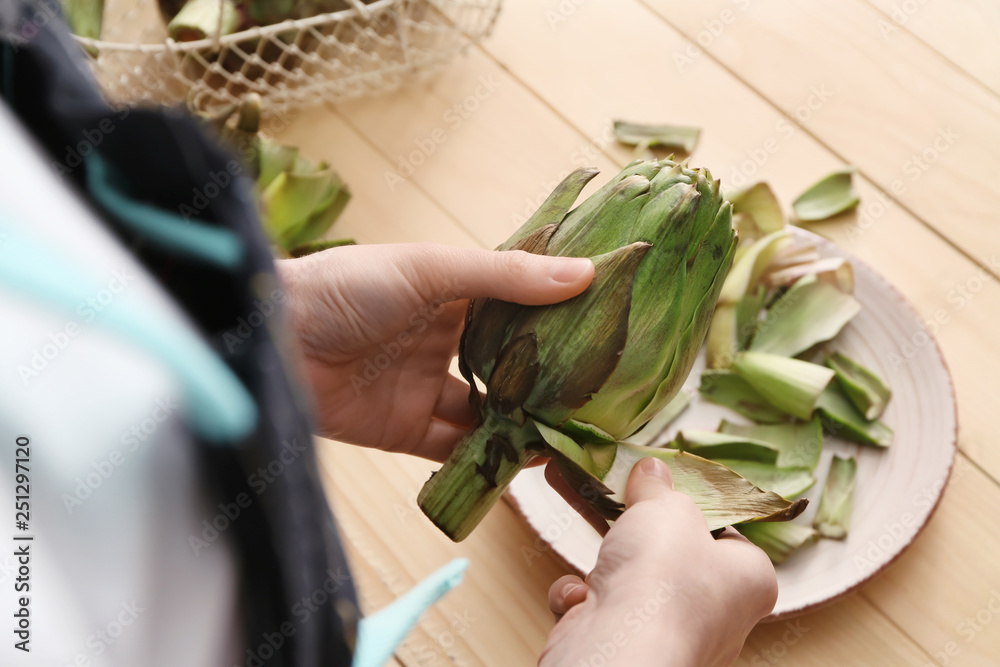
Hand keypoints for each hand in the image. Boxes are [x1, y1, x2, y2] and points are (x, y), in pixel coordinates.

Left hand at [276, 243, 593, 461]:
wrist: (270, 341)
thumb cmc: (345, 286)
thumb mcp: (430, 269)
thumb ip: (503, 276)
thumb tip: (584, 273)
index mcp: (450, 293)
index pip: (518, 304)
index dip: (560, 315)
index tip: (611, 325)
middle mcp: (443, 341)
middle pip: (509, 362)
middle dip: (550, 378)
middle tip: (604, 391)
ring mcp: (426, 388)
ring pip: (490, 410)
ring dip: (526, 421)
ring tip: (576, 431)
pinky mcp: (407, 432)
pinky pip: (458, 449)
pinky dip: (490, 457)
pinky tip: (528, 459)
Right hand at [540, 458, 777, 666]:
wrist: (617, 652)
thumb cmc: (663, 578)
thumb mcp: (665, 508)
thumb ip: (658, 486)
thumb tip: (652, 470)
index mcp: (749, 580)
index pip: (726, 536)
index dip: (693, 509)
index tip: (662, 490)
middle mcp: (719, 616)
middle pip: (672, 556)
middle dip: (635, 531)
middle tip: (612, 496)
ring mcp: (672, 637)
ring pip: (632, 585)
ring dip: (604, 564)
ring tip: (588, 538)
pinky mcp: (630, 651)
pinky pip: (605, 612)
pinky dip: (585, 600)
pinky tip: (581, 598)